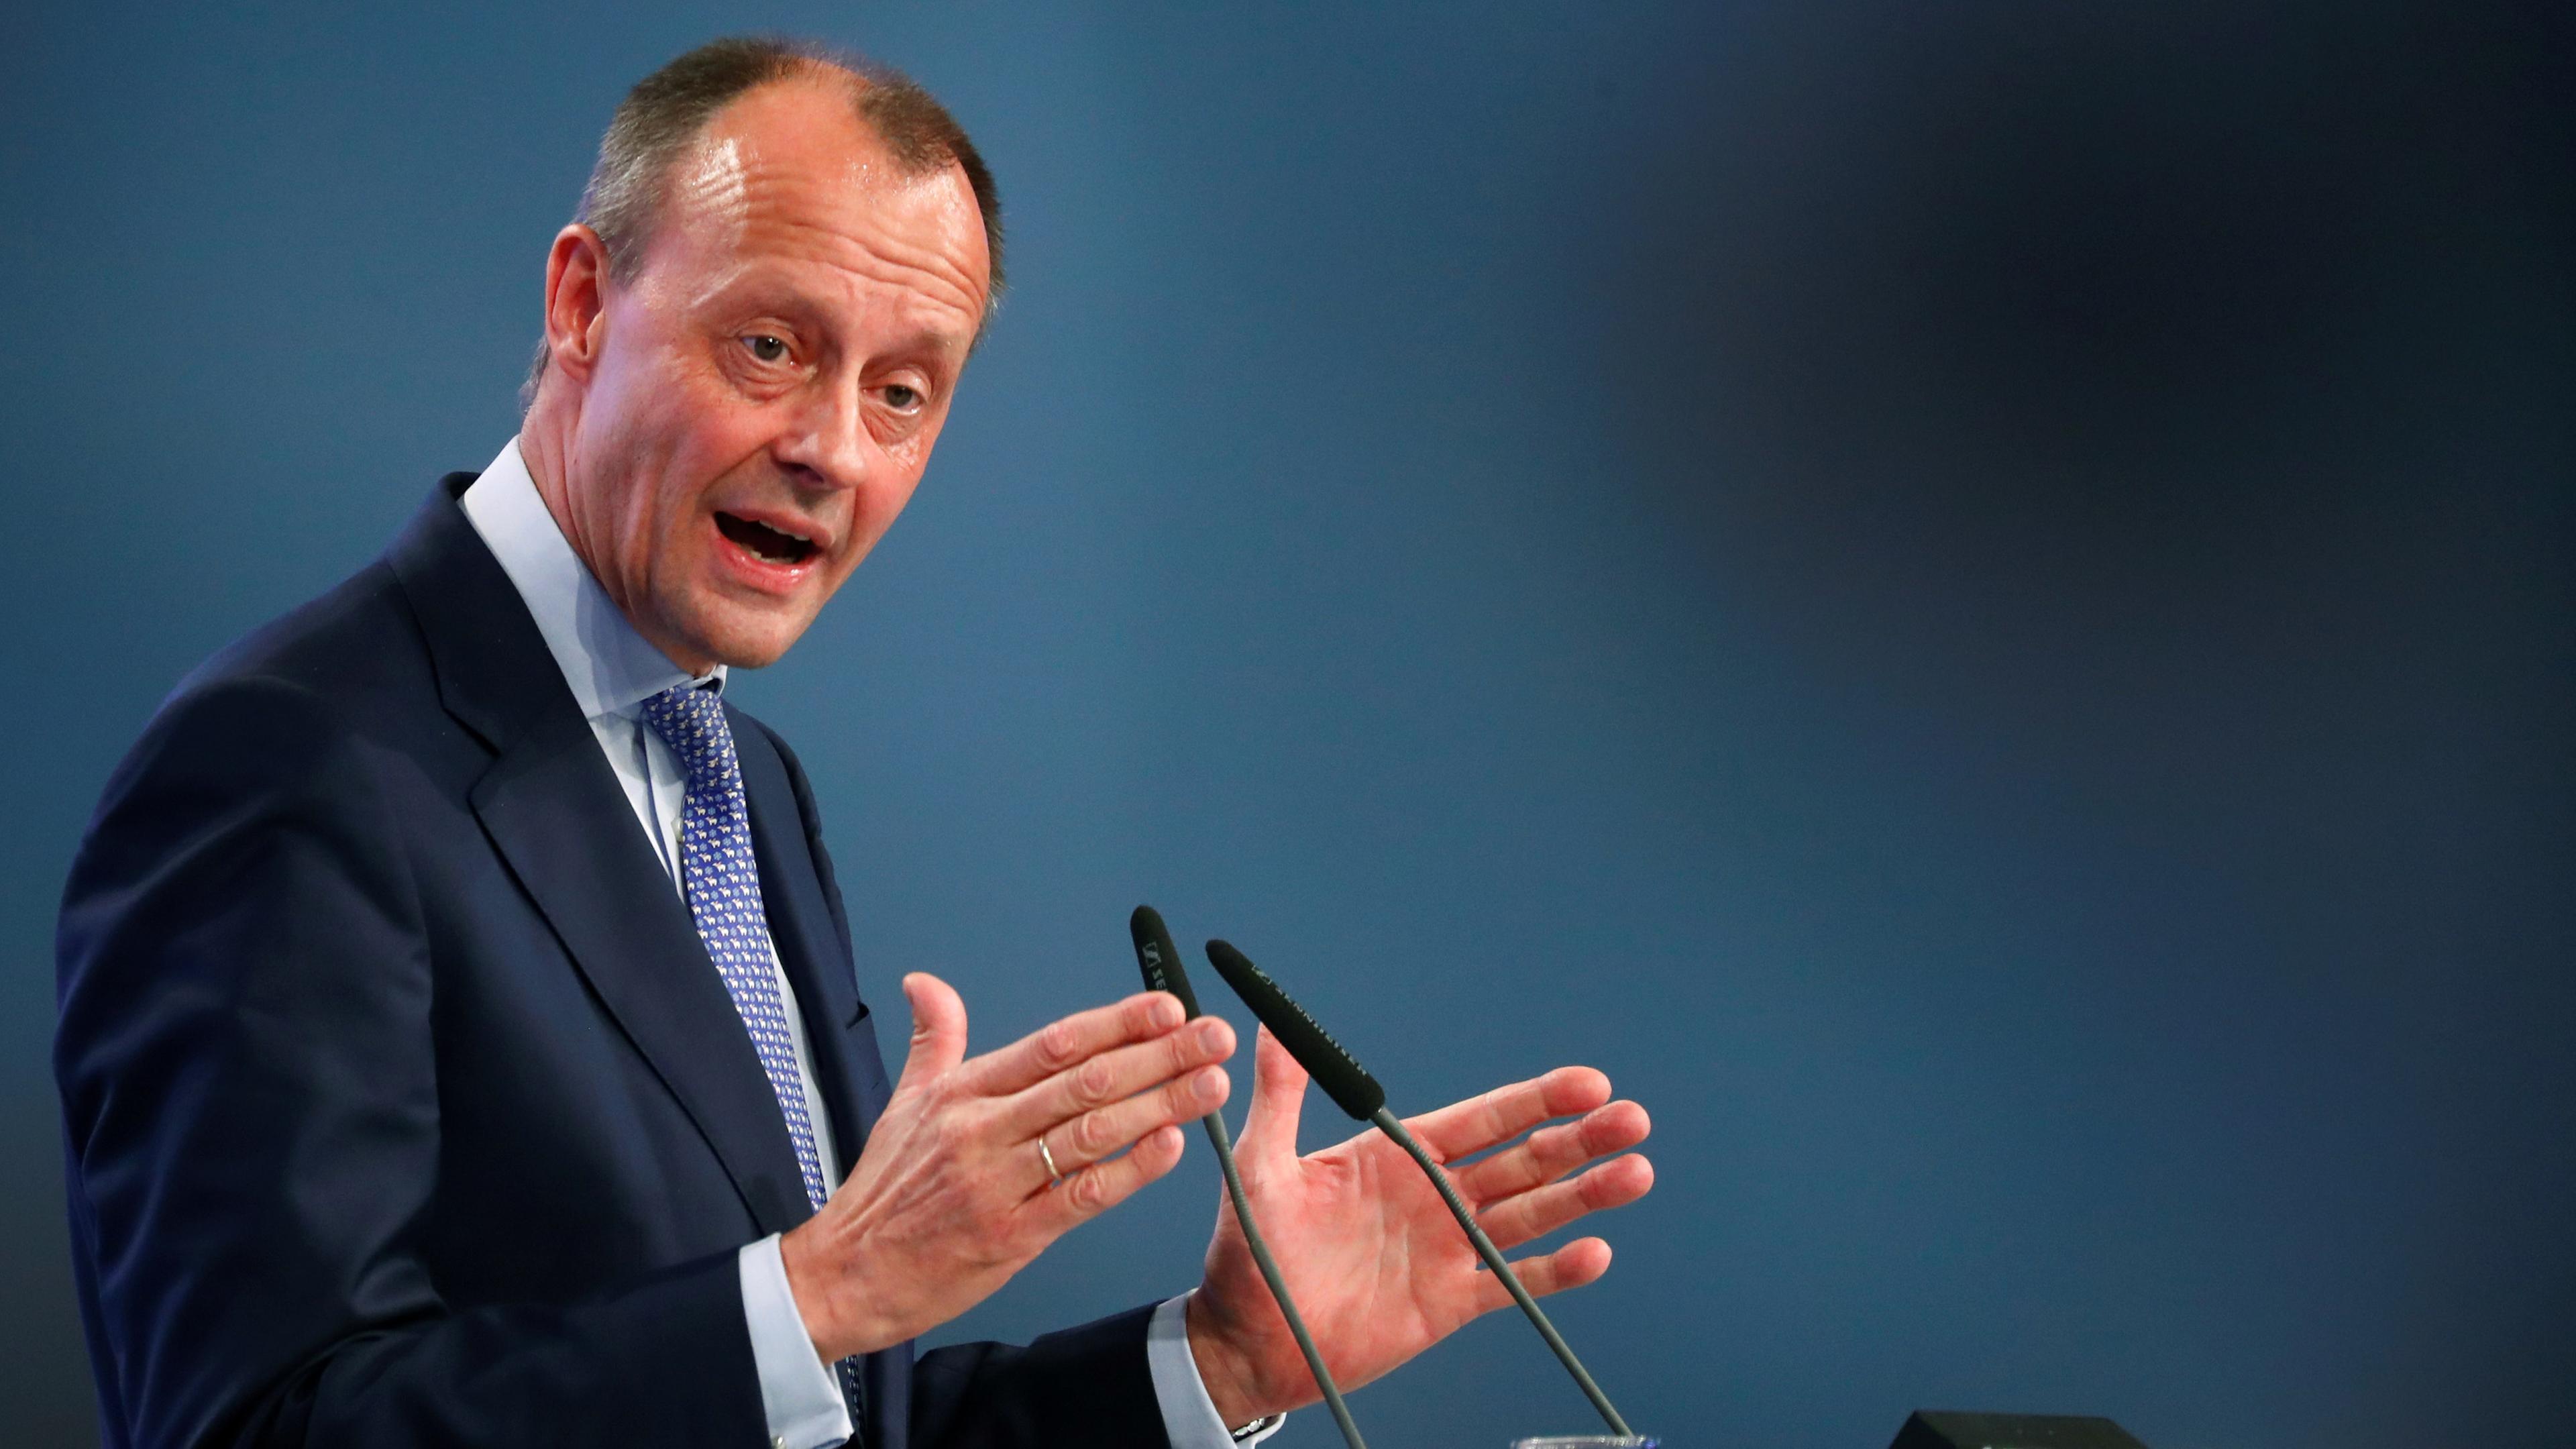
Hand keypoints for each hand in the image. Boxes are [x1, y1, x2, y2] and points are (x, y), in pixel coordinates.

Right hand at [781, 972, 1235, 1361]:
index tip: (1168, 1006)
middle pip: (1084, 1081)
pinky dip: (1128, 1171)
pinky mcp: (1008, 1237)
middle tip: (1212, 1035)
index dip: (1116, 1022)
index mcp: (965, 1092)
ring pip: (1091, 1133)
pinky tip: (1169, 1147)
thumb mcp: (904, 1103)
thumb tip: (926, 983)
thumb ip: (934, 1038)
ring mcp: (996, 1183)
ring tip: (1210, 1084)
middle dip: (1158, 1055)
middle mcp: (982, 1130)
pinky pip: (1079, 1197)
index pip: (1054, 1044)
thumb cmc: (884, 1190)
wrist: (846, 1274)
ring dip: (1159, 1105)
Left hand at [1186, 1027, 1653, 1424]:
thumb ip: (1281, 1098)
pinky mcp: (1448, 1303)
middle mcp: (1435, 1197)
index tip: (1585, 1083)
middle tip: (1632, 1120)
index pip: (1484, 1118)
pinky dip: (1553, 1272)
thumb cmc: (1249, 1249)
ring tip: (1634, 1174)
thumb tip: (1273, 1028)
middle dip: (1580, 1140)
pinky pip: (1510, 1283)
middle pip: (1524, 1160)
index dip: (1536, 1100)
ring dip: (1584, 1195)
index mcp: (1401, 1156)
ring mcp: (1447, 1249)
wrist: (1244, 1336)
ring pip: (1531, 1215)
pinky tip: (1593, 1253)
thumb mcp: (1261, 1163)